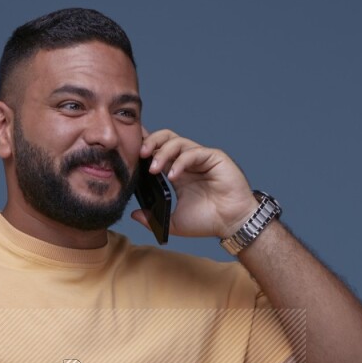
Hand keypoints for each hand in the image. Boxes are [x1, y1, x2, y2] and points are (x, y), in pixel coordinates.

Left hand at [132, 125, 259, 240]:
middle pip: (166, 139)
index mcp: (177, 173)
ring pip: (178, 142)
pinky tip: (174, 176)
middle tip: (139, 154)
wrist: (231, 224)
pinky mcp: (214, 158)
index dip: (145, 148)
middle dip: (150, 142)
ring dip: (163, 152)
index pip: (158, 152)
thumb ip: (153, 218)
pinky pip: (194, 153)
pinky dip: (181, 162)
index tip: (130, 152)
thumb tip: (133, 215)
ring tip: (153, 169)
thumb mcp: (172, 222)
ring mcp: (201, 158)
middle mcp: (187, 162)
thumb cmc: (207, 221)